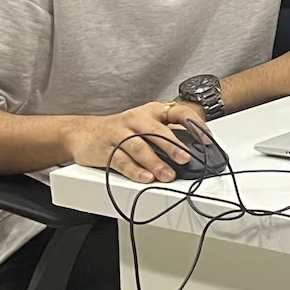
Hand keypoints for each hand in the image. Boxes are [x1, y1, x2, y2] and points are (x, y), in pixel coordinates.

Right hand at [63, 101, 210, 183]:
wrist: (82, 132)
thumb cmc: (120, 130)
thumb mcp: (145, 124)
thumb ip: (167, 133)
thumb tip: (194, 149)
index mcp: (152, 111)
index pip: (178, 112)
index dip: (194, 125)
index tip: (206, 140)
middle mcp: (137, 119)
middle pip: (158, 131)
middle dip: (173, 146)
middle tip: (186, 159)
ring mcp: (120, 133)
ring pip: (140, 147)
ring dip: (155, 162)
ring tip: (167, 175)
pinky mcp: (107, 149)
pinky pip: (122, 161)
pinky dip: (135, 171)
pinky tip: (146, 178)